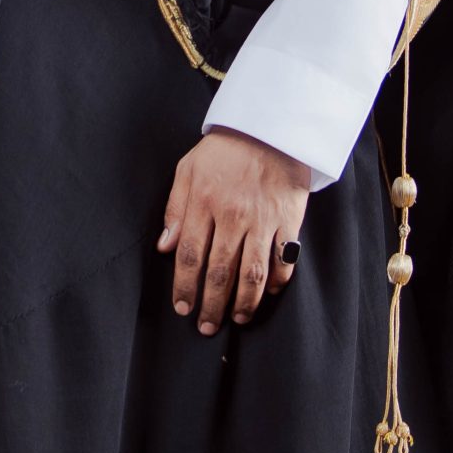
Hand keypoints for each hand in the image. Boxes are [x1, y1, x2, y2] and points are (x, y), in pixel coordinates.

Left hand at [157, 129, 310, 334]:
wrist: (271, 127)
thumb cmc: (225, 149)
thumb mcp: (188, 169)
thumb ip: (174, 209)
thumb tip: (164, 247)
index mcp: (204, 203)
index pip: (189, 256)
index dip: (184, 287)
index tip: (183, 308)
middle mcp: (233, 216)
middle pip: (219, 272)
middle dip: (211, 305)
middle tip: (206, 326)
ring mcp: (263, 220)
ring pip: (252, 273)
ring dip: (243, 303)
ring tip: (237, 318)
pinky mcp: (289, 219)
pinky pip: (284, 259)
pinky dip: (277, 281)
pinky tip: (268, 293)